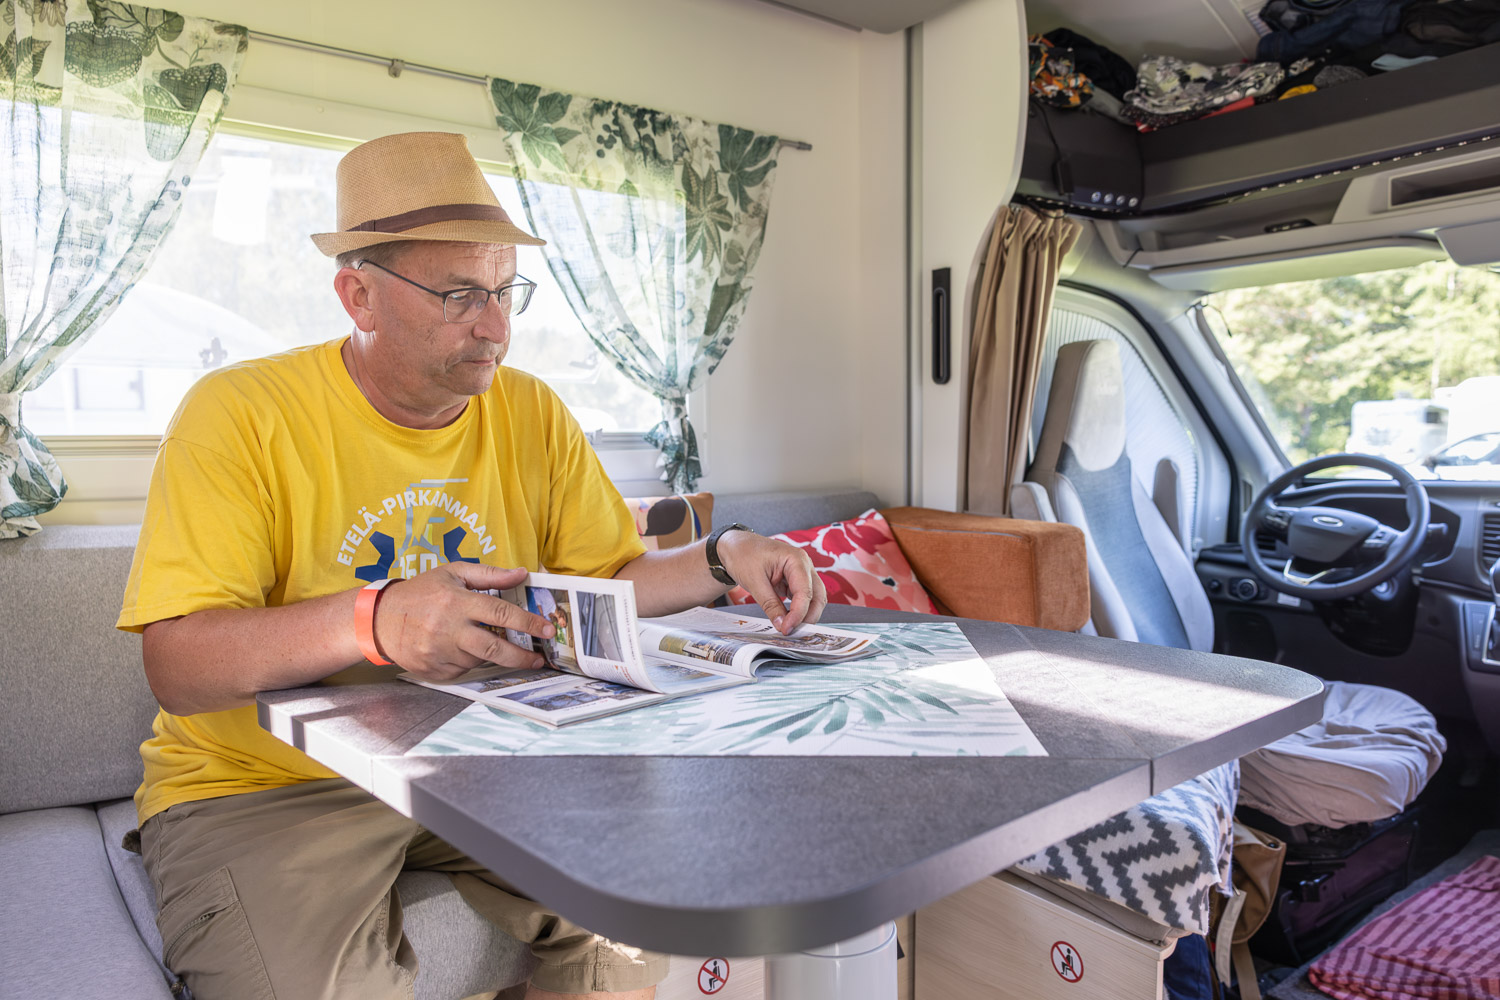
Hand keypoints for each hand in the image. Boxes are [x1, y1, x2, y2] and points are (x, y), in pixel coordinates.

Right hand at [372, 563, 554, 680]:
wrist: (379, 620)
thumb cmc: (420, 593)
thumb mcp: (452, 573)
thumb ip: (489, 575)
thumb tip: (521, 574)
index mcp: (457, 602)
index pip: (502, 614)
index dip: (529, 623)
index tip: (547, 630)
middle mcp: (449, 630)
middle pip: (495, 648)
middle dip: (522, 656)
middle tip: (538, 658)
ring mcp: (440, 653)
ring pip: (479, 659)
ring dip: (489, 653)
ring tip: (480, 639)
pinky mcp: (434, 671)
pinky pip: (463, 669)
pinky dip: (469, 660)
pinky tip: (459, 647)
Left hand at [717, 531, 826, 633]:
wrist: (735, 547)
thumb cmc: (743, 555)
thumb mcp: (754, 582)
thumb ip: (770, 604)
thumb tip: (782, 625)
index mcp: (796, 559)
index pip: (805, 592)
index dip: (798, 614)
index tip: (786, 629)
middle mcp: (804, 565)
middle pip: (817, 596)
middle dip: (808, 616)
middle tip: (792, 632)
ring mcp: (801, 573)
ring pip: (814, 598)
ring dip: (805, 614)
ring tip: (788, 627)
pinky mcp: (795, 581)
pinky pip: (803, 598)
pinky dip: (798, 610)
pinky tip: (787, 619)